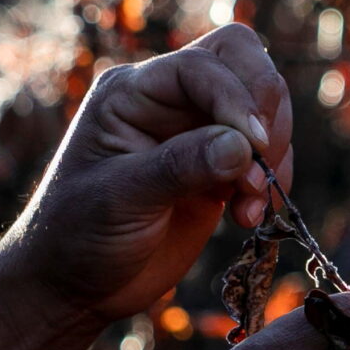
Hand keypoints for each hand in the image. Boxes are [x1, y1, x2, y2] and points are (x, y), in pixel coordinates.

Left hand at [0, 24, 294, 349]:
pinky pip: (267, 150)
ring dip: (273, 151)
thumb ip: (180, 167)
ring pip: (264, 104)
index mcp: (131, 92)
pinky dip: (273, 178)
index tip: (254, 148)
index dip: (235, 98)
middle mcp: (166, 99)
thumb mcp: (120, 200)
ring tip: (249, 204)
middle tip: (259, 168)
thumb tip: (243, 146)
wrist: (76, 287)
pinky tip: (247, 216)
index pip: (201, 66)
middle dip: (264, 111)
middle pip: (241, 62)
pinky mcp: (219, 164)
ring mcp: (196, 129)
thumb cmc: (77, 237)